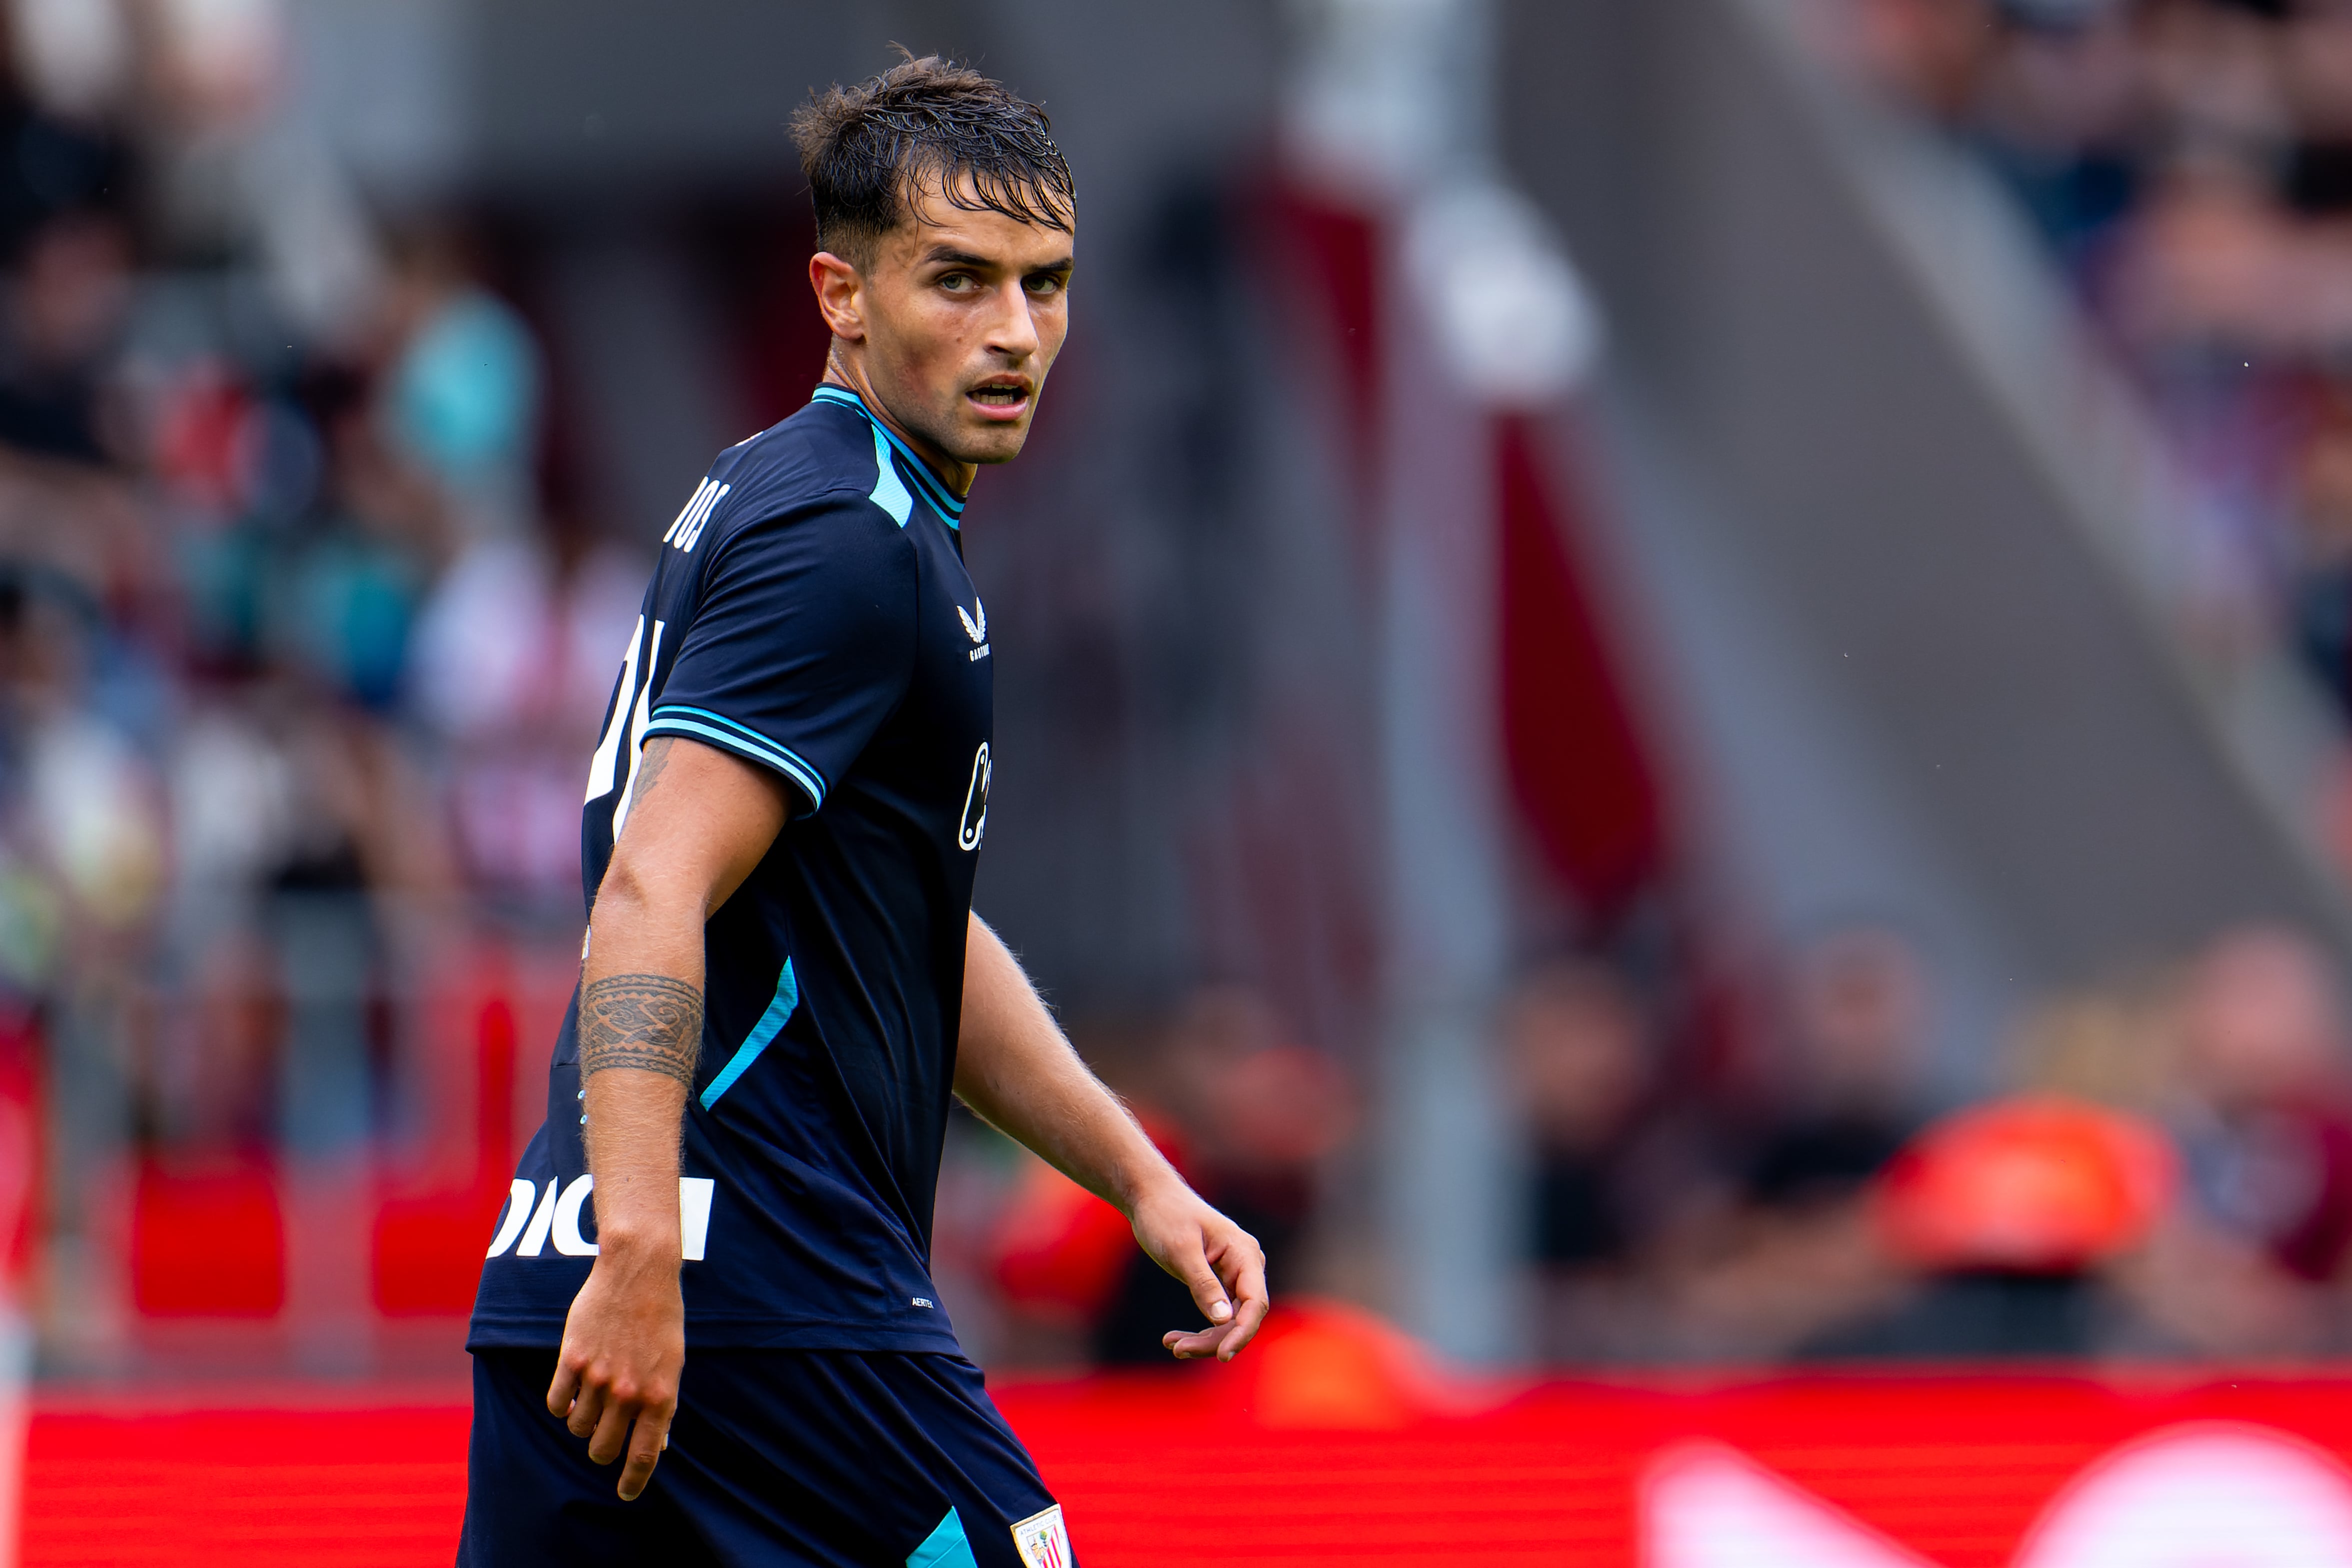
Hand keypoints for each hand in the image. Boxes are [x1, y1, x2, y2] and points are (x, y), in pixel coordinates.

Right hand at [547, 1241, 684, 1499]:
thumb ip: (663, 1406)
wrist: (639, 1272)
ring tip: (592, 1397)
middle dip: (602, 1449)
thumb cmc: (661, 1318)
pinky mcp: (571, 1360)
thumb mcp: (673, 1363)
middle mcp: (629, 1392)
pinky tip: (571, 1389)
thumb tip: (658, 1446)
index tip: (625, 1494)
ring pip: (577, 1428)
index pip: (644, 1455)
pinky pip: (556, 1404)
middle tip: (604, 1435)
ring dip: (583, 1421)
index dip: (633, 1482)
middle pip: (602, 1449)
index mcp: (660, 1395)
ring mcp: (598, 1376)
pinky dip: (562, 1404)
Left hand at [1129, 1180, 1268, 1361]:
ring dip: (1204, 1338)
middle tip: (1177, 1348)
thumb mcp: (1181, 1250)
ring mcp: (1233, 1275)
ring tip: (1172, 1344)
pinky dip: (1198, 1329)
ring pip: (1229, 1320)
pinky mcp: (1218, 1283)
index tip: (1222, 1356)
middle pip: (1242, 1316)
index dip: (1242, 1332)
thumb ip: (1203, 1284)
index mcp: (1244, 1253)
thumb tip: (1224, 1320)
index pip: (1255, 1302)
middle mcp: (1245, 1265)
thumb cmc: (1165, 1216)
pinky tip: (1172, 1338)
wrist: (1151, 1198)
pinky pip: (1217, 1314)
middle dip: (1214, 1339)